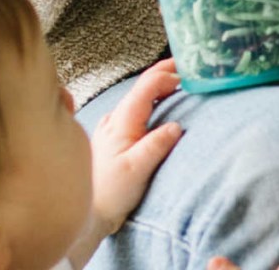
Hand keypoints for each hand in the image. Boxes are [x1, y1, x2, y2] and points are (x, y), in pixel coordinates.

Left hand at [91, 58, 182, 232]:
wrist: (89, 212)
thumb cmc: (110, 193)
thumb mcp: (137, 170)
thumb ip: (156, 145)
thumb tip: (176, 125)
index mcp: (122, 121)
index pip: (146, 86)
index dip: (167, 75)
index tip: (188, 74)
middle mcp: (115, 118)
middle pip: (142, 86)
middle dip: (165, 73)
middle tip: (188, 66)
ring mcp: (113, 126)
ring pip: (138, 96)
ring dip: (159, 86)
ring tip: (179, 81)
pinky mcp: (114, 136)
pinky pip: (135, 109)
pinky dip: (152, 100)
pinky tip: (160, 104)